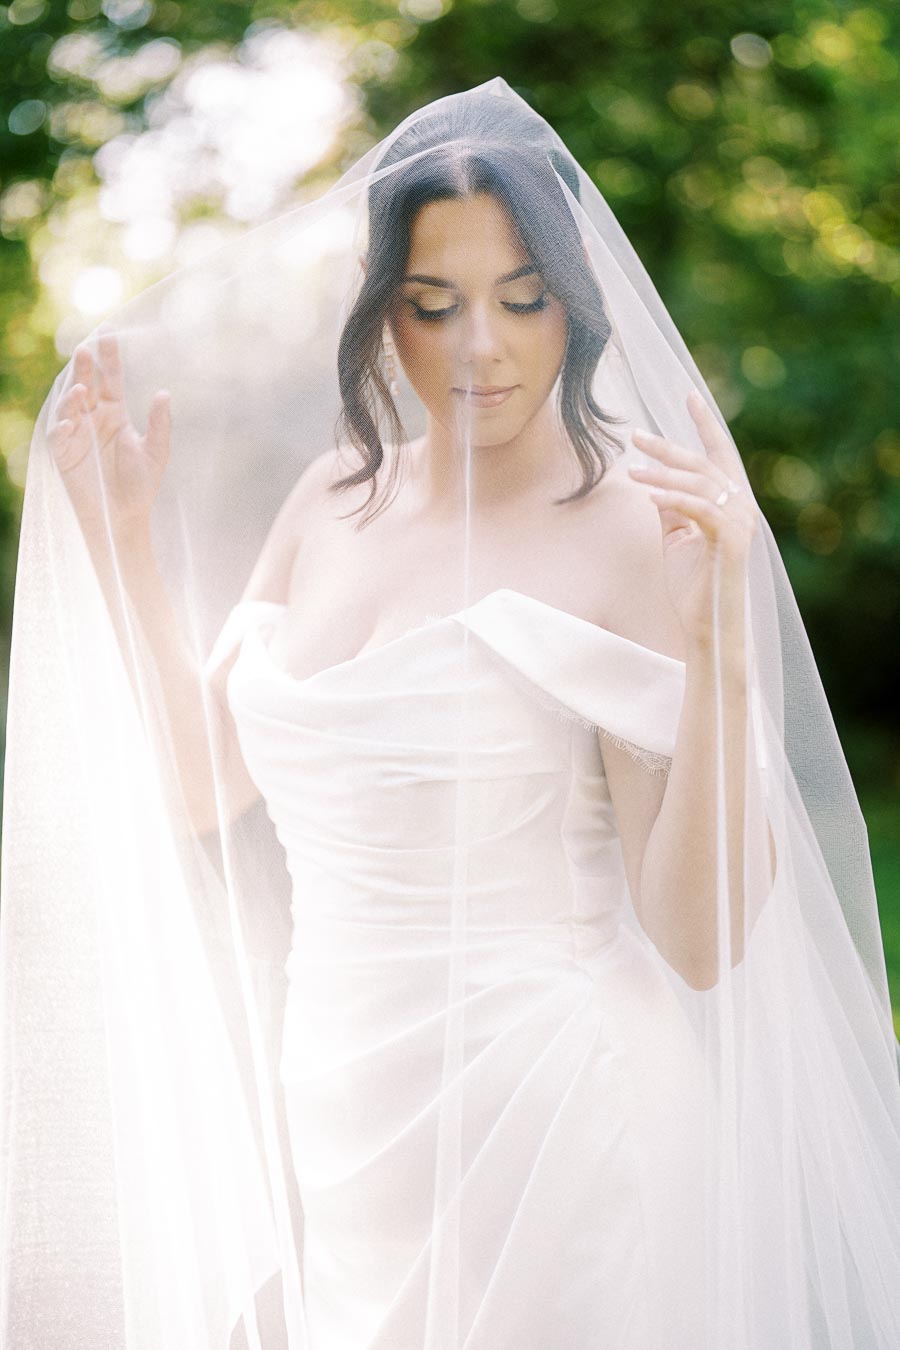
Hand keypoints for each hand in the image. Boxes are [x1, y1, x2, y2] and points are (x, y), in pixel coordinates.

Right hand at [47, 330, 170, 544]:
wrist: (124, 517)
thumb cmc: (141, 485)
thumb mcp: (156, 452)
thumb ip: (159, 424)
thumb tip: (164, 393)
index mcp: (116, 413)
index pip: (111, 378)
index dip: (109, 356)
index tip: (108, 333)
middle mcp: (94, 418)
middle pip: (88, 384)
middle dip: (86, 366)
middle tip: (87, 348)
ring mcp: (77, 433)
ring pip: (70, 404)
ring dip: (73, 393)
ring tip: (81, 386)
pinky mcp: (64, 452)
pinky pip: (59, 433)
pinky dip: (63, 423)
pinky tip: (73, 417)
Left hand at [627, 389, 757, 651]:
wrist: (706, 627)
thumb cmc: (692, 586)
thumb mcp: (674, 538)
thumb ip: (670, 508)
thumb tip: (654, 483)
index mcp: (731, 503)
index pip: (718, 455)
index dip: (705, 423)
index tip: (688, 394)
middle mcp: (742, 507)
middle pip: (703, 464)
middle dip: (668, 447)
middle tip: (635, 435)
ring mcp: (741, 523)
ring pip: (700, 483)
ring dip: (662, 474)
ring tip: (631, 471)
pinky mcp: (732, 541)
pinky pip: (700, 509)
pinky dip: (673, 499)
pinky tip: (648, 494)